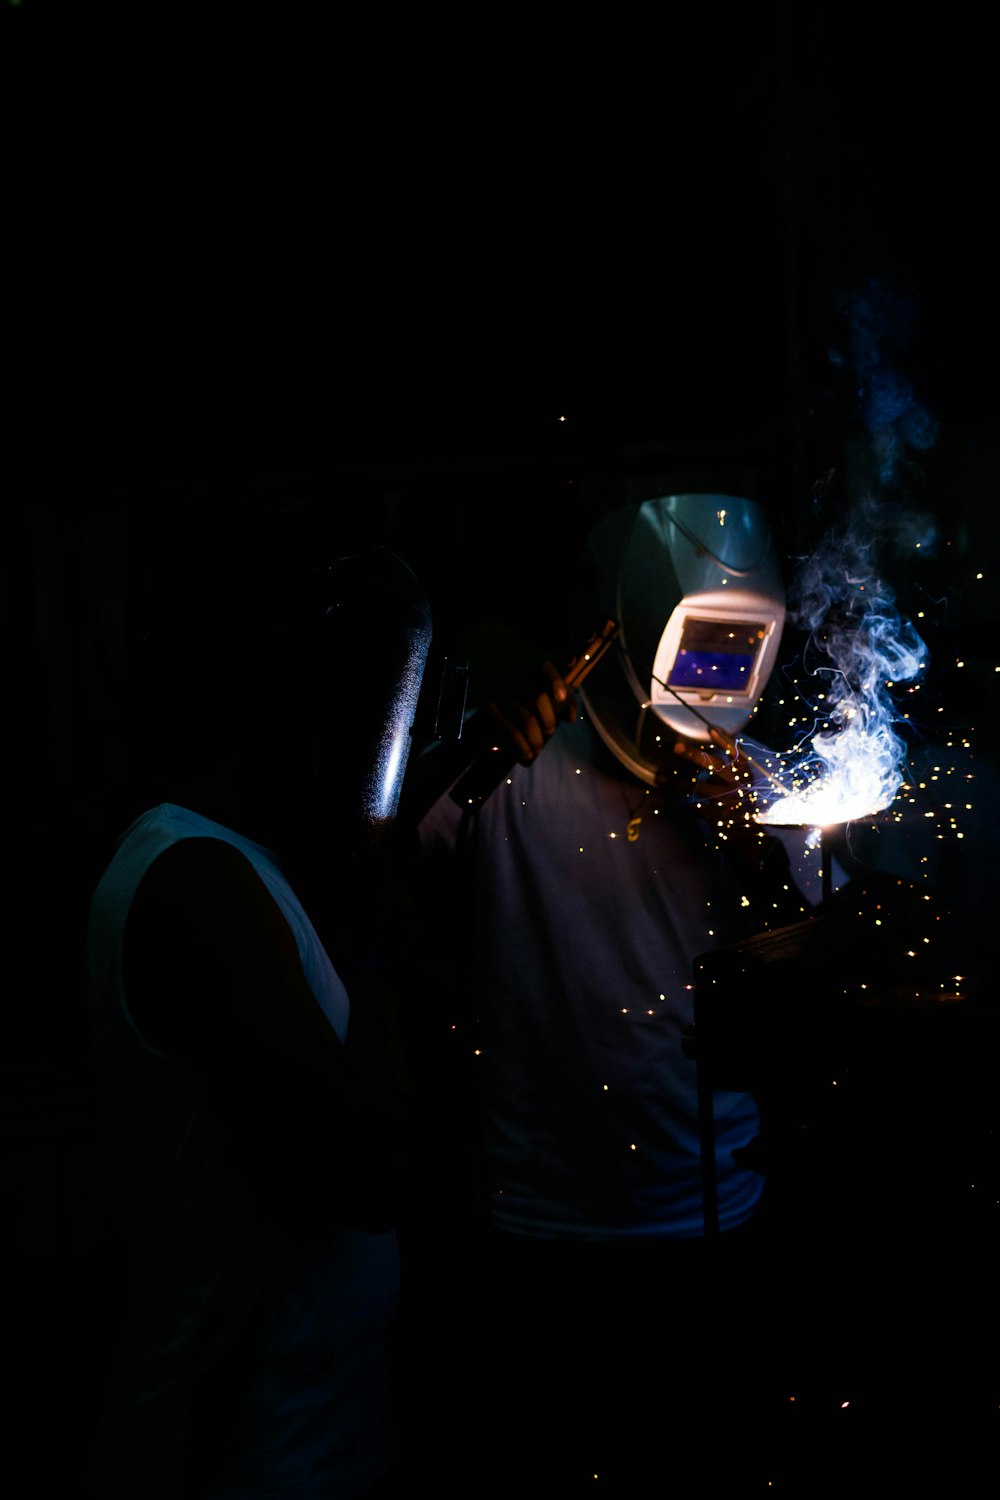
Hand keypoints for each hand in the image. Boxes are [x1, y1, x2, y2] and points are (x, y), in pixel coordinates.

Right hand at [488, 660, 577, 763]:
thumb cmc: (523, 711)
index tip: (562, 698)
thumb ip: (563, 706)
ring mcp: (502, 692)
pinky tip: (527, 754)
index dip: (555, 679)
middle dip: (549, 719)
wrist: (489, 722)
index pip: (544, 665)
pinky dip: (523, 745)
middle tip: (550, 732)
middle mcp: (515, 678)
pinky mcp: (491, 708)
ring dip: (536, 737)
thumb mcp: (544, 705)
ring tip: (538, 748)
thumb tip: (570, 717)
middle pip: (539, 697)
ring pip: (527, 718)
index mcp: (530, 672)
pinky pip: (512, 729)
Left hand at [672, 728, 765, 847]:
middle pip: (713, 765)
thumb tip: (710, 742)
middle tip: (675, 746)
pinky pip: (690, 806)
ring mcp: (725, 801)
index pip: (736, 754)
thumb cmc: (741, 805)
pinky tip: (664, 800)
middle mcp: (736, 786)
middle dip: (692, 754)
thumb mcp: (742, 785)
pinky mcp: (715, 816)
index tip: (712, 729)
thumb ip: (729, 768)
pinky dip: (677, 804)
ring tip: (659, 777)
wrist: (748, 836)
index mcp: (744, 776)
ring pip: (696, 787)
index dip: (724, 741)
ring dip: (675, 782)